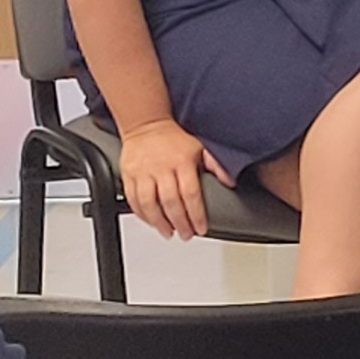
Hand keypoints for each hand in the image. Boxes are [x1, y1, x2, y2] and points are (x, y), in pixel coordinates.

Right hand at [116, 118, 232, 238]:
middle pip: (170, 202)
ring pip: (149, 204)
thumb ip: (216, 165)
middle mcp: (162, 168)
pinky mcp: (128, 176)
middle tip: (187, 234)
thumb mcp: (200, 147)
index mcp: (182, 162)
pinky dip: (142, 214)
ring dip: (159, 222)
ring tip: (169, 232)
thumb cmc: (174, 138)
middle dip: (180, 223)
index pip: (191, 194)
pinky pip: (133, 200)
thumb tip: (231, 181)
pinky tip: (151, 222)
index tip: (201, 228)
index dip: (196, 214)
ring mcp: (143, 173)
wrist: (146, 124)